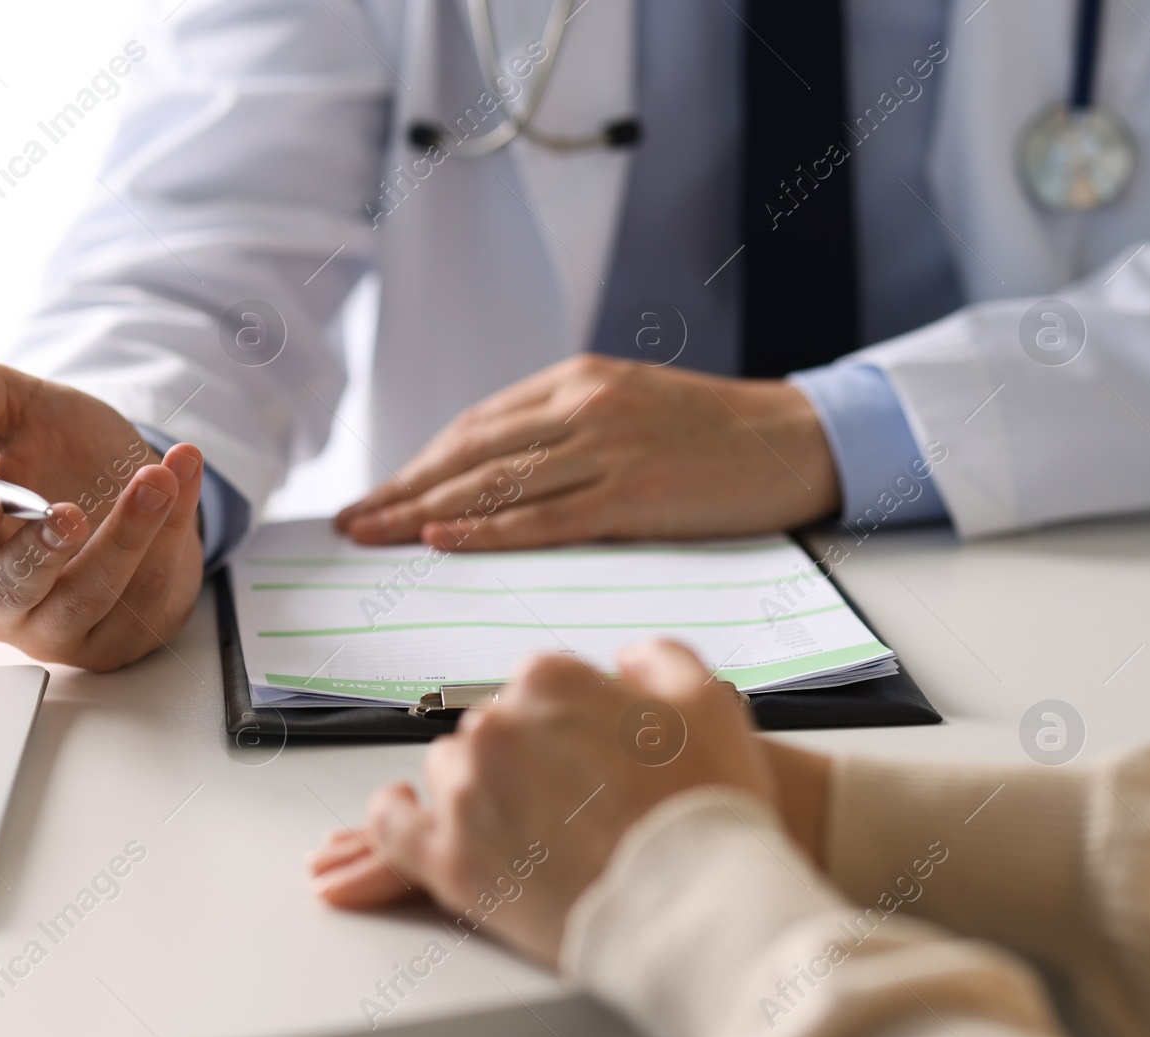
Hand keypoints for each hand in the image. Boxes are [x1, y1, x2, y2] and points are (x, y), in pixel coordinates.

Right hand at [0, 364, 204, 671]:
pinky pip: (149, 592)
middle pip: (15, 589)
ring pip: (90, 597)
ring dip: (128, 537)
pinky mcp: (118, 637)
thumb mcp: (20, 410)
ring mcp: (61, 627)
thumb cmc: (58, 457)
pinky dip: (173, 532)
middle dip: (44, 551)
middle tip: (71, 512)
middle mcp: (3, 600)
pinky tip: (182, 479)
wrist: (131, 488)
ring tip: (155, 481)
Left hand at [306, 640, 828, 965]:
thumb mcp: (707, 701)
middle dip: (528, 762)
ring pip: (451, 775)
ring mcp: (467, 794)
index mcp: (549, 681)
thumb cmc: (707, 809)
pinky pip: (393, 828)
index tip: (595, 758)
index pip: (540, 690)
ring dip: (479, 792)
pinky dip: (398, 818)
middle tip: (578, 805)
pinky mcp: (449, 861)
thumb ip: (657, 661)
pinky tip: (409, 815)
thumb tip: (626, 662)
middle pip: (495, 732)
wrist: (697, 905)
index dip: (573, 727)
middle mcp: (496, 725)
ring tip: (532, 830)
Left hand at [334, 355, 840, 549]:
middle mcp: (583, 406)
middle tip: (350, 520)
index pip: (475, 427)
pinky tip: (443, 540)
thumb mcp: (631, 407)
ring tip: (373, 535)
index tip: (377, 493)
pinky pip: (546, 516)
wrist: (799, 439)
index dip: (418, 464)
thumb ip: (566, 429)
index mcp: (577, 382)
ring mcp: (609, 448)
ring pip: (495, 483)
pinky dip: (489, 530)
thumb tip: (498, 473)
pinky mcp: (637, 493)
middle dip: (401, 488)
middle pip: (469, 452)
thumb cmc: (715, 433)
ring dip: (423, 511)